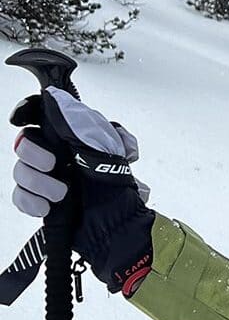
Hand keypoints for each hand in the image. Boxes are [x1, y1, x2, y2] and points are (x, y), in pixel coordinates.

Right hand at [11, 87, 154, 296]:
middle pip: (24, 143)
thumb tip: (55, 96)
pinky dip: (30, 202)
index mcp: (71, 136)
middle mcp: (56, 154)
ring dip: (38, 182)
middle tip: (53, 164)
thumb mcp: (107, 144)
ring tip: (62, 194)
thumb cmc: (116, 183)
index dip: (26, 112)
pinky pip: (20, 197)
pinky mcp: (40, 202)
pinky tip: (47, 208)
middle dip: (33, 153)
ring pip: (20, 172)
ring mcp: (46, 179)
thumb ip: (80, 120)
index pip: (39, 115)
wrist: (117, 223)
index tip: (21, 118)